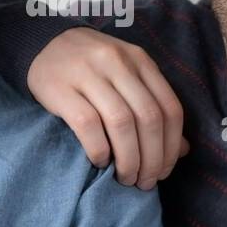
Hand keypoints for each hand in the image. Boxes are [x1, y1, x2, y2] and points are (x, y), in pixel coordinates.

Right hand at [26, 27, 187, 188]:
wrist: (44, 44)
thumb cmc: (92, 67)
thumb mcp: (128, 76)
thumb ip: (154, 105)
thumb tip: (182, 150)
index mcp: (140, 60)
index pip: (169, 108)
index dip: (171, 147)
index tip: (163, 171)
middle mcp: (118, 63)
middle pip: (148, 118)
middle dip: (151, 159)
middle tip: (144, 182)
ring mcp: (88, 73)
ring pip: (121, 123)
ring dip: (128, 159)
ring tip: (125, 177)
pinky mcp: (61, 88)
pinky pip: (88, 125)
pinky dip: (99, 149)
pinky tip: (100, 161)